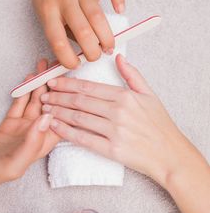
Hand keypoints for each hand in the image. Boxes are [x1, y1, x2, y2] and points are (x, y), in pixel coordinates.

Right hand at [0, 60, 59, 202]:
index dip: (66, 102)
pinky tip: (29, 78)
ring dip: (39, 85)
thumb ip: (32, 142)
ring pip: (35, 102)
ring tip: (43, 67)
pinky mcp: (11, 122)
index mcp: (43, 144)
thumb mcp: (14, 163)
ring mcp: (24, 126)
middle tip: (56, 68)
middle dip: (54, 88)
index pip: (61, 121)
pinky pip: (20, 103)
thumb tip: (48, 118)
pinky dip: (24, 91)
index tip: (69, 83)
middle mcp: (37, 133)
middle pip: (50, 106)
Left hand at [11, 0, 124, 67]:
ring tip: (109, 47)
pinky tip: (120, 10)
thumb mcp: (43, 12)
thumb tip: (77, 54)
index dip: (68, 59)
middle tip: (96, 56)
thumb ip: (59, 30)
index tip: (76, 64)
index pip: (57, 41)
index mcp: (48, 11)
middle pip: (82, 31)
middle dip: (93, 51)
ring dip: (106, 36)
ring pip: (97, 16)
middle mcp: (64, 0)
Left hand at [40, 54, 202, 187]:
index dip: (68, 84)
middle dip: (58, 97)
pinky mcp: (112, 150)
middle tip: (43, 95)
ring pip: (78, 118)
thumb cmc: (160, 125)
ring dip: (58, 112)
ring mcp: (114, 131)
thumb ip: (133, 75)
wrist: (170, 154)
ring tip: (44, 109)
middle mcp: (117, 112)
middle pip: (80, 101)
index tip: (53, 82)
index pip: (89, 88)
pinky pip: (84, 139)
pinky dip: (67, 132)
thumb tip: (119, 57)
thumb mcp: (150, 95)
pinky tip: (55, 127)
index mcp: (125, 96)